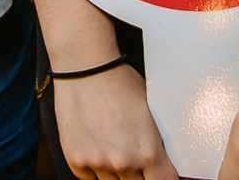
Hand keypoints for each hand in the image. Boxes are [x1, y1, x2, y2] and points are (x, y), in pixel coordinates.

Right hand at [52, 66, 180, 179]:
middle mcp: (124, 162)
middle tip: (131, 152)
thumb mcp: (151, 113)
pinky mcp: (76, 159)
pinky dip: (94, 167)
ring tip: (112, 143)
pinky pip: (90, 177)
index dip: (162, 178)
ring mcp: (97, 163)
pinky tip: (96, 144)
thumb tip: (163, 162)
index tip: (159, 174)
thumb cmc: (120, 83)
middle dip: (138, 173)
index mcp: (149, 152)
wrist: (85, 68)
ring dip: (115, 170)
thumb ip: (156, 143)